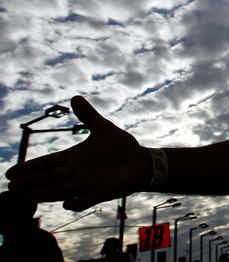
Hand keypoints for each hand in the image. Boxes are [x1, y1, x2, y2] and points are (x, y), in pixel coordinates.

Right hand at [5, 96, 150, 210]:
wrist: (142, 161)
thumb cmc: (121, 146)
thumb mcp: (104, 128)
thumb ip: (88, 115)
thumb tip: (74, 98)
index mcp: (74, 158)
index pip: (48, 163)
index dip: (31, 168)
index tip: (12, 173)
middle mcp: (77, 172)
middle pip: (50, 178)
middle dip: (32, 182)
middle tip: (13, 187)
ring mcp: (88, 183)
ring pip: (62, 190)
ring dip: (46, 194)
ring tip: (28, 197)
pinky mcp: (102, 192)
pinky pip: (87, 199)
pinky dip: (78, 202)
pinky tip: (67, 204)